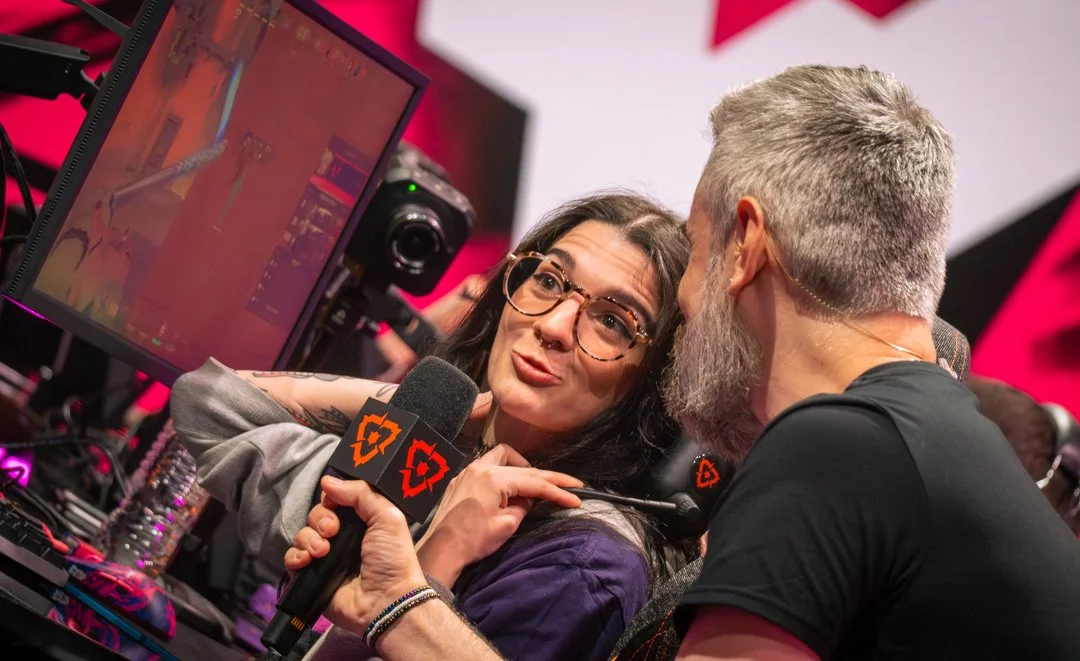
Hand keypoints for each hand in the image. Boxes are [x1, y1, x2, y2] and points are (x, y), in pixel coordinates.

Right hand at [284, 476, 427, 634]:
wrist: (385, 601)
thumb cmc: (393, 559)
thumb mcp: (387, 517)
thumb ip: (361, 494)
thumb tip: (328, 481)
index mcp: (361, 522)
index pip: (335, 501)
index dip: (332, 500)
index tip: (335, 505)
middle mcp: (342, 538)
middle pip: (316, 516)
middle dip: (320, 520)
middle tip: (333, 532)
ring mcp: (325, 558)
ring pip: (302, 535)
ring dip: (308, 539)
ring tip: (323, 552)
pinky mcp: (312, 577)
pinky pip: (292, 559)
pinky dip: (295, 556)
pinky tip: (307, 560)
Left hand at [415, 444, 582, 586]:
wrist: (440, 550)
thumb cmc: (473, 540)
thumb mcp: (506, 525)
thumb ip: (523, 506)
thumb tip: (529, 498)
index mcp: (495, 478)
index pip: (535, 482)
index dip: (558, 491)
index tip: (576, 498)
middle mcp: (481, 467)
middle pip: (523, 467)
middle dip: (547, 477)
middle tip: (569, 484)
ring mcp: (468, 471)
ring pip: (502, 456)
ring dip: (521, 466)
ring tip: (532, 483)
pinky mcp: (460, 480)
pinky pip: (487, 466)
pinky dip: (503, 472)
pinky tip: (508, 487)